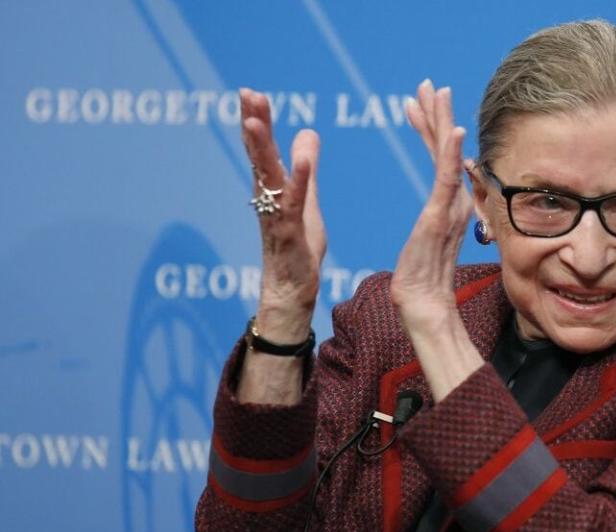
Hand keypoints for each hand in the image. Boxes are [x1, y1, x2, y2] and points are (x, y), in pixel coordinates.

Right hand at [241, 88, 325, 342]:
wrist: (291, 293)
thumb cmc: (298, 249)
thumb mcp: (307, 201)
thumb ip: (306, 169)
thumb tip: (308, 131)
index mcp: (273, 190)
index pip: (262, 150)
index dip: (257, 122)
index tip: (251, 93)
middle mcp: (268, 200)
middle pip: (259, 157)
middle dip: (253, 125)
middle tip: (246, 94)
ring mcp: (276, 216)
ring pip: (268, 178)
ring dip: (262, 150)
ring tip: (254, 121)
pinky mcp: (290, 234)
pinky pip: (294, 205)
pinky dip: (299, 182)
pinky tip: (304, 161)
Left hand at [392, 81, 483, 400]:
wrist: (423, 307)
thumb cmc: (421, 282)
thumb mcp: (424, 244)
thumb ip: (432, 225)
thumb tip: (435, 217)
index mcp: (449, 205)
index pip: (439, 159)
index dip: (430, 129)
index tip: (420, 103)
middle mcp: (455, 202)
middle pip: (445, 150)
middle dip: (437, 114)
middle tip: (429, 84)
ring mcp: (450, 208)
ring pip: (447, 156)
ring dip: (441, 121)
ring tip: (435, 91)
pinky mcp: (441, 218)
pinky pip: (447, 180)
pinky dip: (450, 154)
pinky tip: (452, 130)